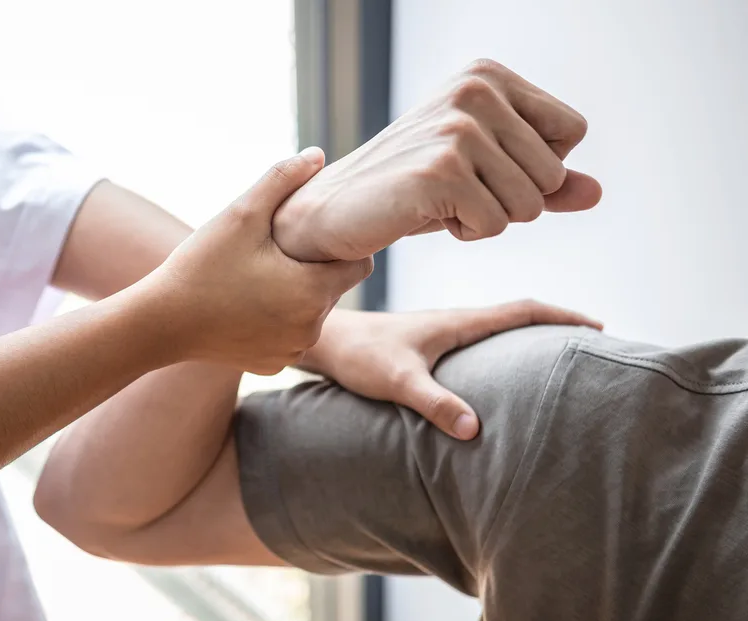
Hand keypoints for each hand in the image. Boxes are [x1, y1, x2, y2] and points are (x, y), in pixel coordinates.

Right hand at [149, 148, 372, 375]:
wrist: (161, 323)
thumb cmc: (200, 266)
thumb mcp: (241, 214)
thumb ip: (282, 180)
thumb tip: (318, 154)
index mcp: (313, 292)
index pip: (359, 265)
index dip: (343, 246)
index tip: (316, 234)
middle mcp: (310, 329)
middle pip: (333, 289)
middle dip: (314, 269)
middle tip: (276, 252)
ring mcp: (291, 352)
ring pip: (311, 315)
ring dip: (296, 296)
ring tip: (260, 277)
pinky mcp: (272, 366)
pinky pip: (288, 337)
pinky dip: (276, 322)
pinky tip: (248, 305)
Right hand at [273, 59, 602, 260]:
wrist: (336, 210)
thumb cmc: (411, 190)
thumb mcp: (484, 174)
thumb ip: (543, 179)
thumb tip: (596, 192)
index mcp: (488, 76)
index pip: (571, 132)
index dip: (535, 168)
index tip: (482, 169)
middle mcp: (475, 91)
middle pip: (554, 173)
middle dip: (512, 201)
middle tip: (456, 192)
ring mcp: (457, 129)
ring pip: (530, 204)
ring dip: (489, 219)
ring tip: (442, 202)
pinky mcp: (440, 171)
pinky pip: (496, 225)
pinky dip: (466, 232)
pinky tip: (427, 214)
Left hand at [300, 300, 601, 438]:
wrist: (326, 342)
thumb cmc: (359, 357)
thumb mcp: (398, 381)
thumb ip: (434, 403)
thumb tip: (476, 430)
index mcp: (457, 322)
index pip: (522, 310)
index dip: (562, 315)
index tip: (597, 325)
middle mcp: (455, 322)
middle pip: (519, 317)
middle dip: (558, 326)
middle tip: (593, 346)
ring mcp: (443, 332)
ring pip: (499, 329)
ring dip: (532, 338)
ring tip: (560, 360)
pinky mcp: (430, 345)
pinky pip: (480, 342)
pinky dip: (503, 350)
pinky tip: (503, 372)